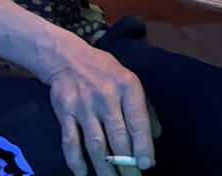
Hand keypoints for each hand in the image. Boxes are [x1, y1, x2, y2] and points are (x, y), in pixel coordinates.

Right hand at [44, 42, 155, 175]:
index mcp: (127, 87)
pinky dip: (75, 160)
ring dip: (104, 167)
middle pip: (117, 137)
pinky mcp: (64, 111)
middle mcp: (106, 96)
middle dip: (126, 163)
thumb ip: (145, 108)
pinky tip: (83, 174)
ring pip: (95, 144)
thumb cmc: (106, 72)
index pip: (138, 121)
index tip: (147, 164)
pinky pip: (70, 141)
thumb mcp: (130, 81)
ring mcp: (83, 105)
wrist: (68, 58)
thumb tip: (156, 135)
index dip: (143, 145)